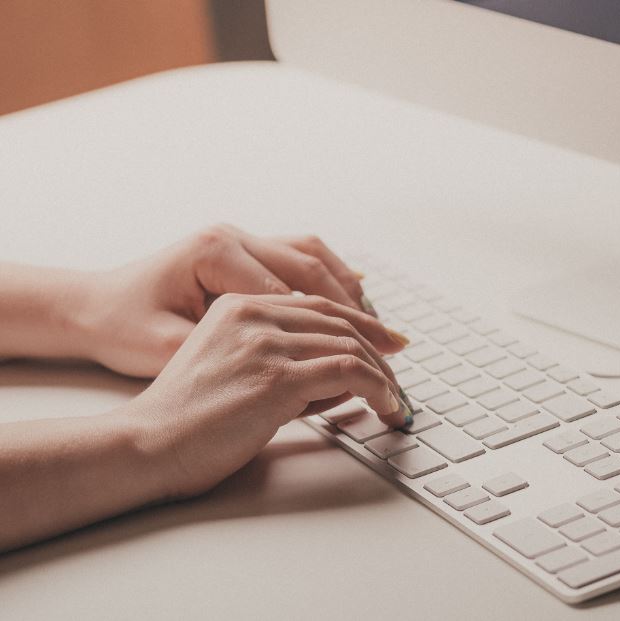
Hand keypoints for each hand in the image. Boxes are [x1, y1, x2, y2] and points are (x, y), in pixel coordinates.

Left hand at [76, 224, 381, 376]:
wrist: (92, 305)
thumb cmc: (122, 327)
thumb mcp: (168, 348)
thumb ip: (232, 354)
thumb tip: (289, 373)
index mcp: (215, 253)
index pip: (291, 291)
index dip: (333, 329)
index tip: (363, 361)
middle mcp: (233, 236)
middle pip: (313, 267)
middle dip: (357, 308)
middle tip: (393, 343)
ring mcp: (240, 237)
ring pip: (314, 254)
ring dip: (350, 289)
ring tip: (379, 325)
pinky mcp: (244, 248)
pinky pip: (301, 254)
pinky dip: (332, 275)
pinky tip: (354, 297)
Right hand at [129, 293, 411, 499]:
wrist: (148, 444)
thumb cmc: (187, 419)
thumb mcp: (233, 371)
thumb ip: (283, 362)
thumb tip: (343, 379)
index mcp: (239, 306)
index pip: (318, 306)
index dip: (360, 322)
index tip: (387, 341)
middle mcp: (253, 315)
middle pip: (339, 321)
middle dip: (379, 348)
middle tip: (399, 374)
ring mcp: (265, 343)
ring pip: (349, 344)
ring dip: (382, 374)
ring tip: (394, 400)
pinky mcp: (276, 377)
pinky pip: (347, 371)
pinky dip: (377, 387)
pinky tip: (385, 405)